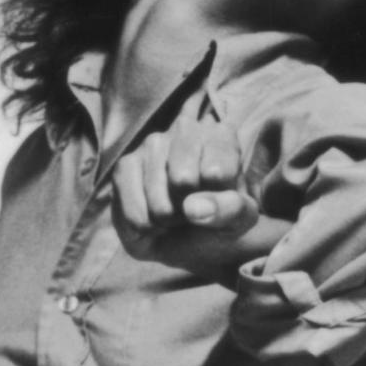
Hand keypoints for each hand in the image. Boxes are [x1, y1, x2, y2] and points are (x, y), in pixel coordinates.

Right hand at [109, 106, 264, 275]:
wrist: (189, 234)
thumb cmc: (220, 217)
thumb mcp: (240, 217)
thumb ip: (230, 210)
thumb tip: (193, 207)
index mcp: (223, 137)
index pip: (219, 170)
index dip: (218, 197)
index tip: (220, 195)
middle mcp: (186, 130)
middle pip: (183, 180)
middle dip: (190, 207)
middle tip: (195, 205)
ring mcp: (151, 145)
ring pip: (158, 200)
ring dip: (169, 219)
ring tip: (176, 211)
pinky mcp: (125, 166)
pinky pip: (134, 210)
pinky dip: (146, 225)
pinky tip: (153, 216)